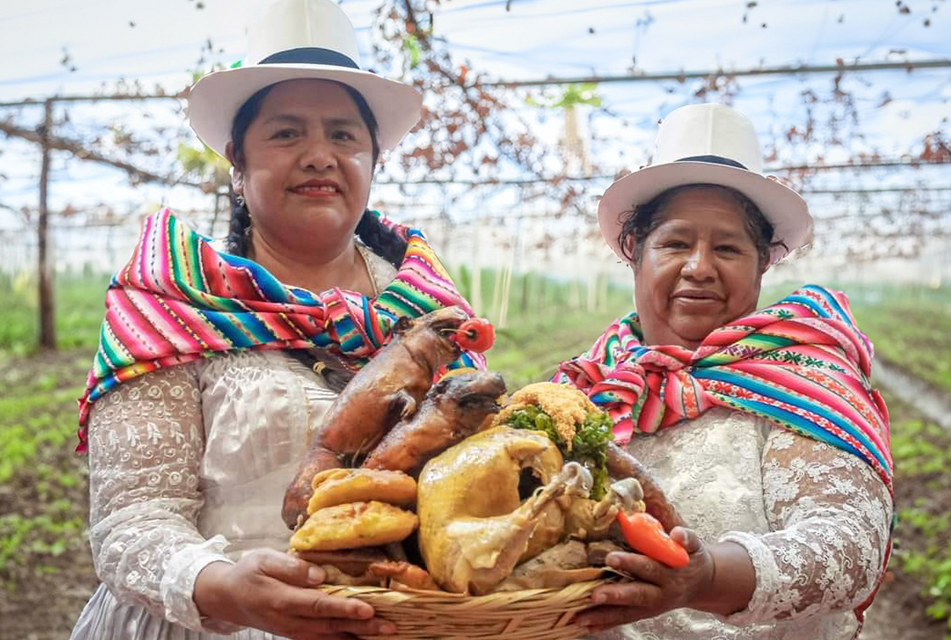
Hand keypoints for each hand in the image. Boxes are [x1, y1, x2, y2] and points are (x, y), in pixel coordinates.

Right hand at [194, 548, 395, 639]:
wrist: (227, 598)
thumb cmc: (248, 573)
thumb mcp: (263, 560)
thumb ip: (291, 567)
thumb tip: (320, 574)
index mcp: (282, 600)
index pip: (319, 605)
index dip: (345, 608)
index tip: (368, 609)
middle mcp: (291, 621)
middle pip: (331, 626)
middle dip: (362, 627)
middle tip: (390, 627)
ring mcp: (295, 631)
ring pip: (331, 637)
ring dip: (358, 637)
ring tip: (385, 635)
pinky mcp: (298, 634)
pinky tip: (364, 638)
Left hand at [575, 527, 713, 633]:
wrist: (701, 584)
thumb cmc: (691, 560)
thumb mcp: (694, 547)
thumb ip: (688, 539)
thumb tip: (678, 534)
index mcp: (670, 575)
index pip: (649, 568)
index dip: (630, 564)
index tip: (610, 558)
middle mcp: (660, 594)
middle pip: (636, 595)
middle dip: (614, 596)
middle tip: (594, 595)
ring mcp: (651, 607)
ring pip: (626, 613)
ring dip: (603, 616)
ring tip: (580, 618)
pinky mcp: (644, 613)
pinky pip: (623, 620)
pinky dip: (604, 624)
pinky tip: (585, 626)